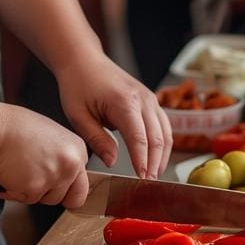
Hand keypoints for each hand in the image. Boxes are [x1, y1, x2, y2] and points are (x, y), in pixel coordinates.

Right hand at [0, 105, 91, 207]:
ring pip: (46, 200)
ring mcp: (54, 177)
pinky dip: (12, 192)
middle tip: (36, 184)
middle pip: (71, 198)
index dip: (66, 185)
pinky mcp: (34, 188)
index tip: (55, 185)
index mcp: (77, 149)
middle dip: (53, 195)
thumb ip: (61, 154)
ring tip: (17, 172)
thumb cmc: (13, 126)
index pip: (83, 182)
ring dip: (30, 192)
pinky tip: (6, 176)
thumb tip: (60, 169)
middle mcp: (70, 164)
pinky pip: (25, 199)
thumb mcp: (49, 135)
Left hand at [55, 52, 171, 179]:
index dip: (142, 162)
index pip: (140, 139)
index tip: (142, 180)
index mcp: (124, 102)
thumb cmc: (78, 85)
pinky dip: (163, 143)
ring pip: (166, 132)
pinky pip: (163, 124)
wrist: (84, 60)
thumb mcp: (78, 115)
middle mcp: (143, 99)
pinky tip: (156, 158)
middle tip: (149, 185)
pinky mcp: (150, 100)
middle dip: (154, 164)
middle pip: (157, 138)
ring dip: (162, 156)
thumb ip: (97, 139)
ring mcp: (150, 98)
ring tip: (153, 176)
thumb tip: (113, 161)